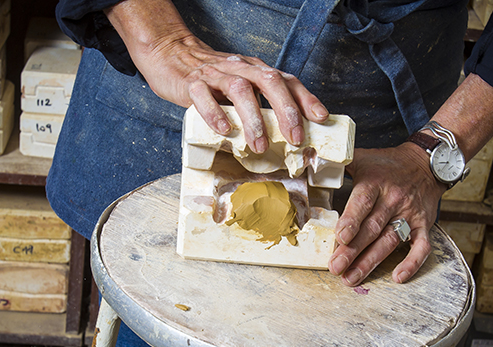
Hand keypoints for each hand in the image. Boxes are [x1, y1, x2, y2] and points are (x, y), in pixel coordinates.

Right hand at [105, 0, 328, 152]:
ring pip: (239, 89)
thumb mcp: (243, 86)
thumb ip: (262, 104)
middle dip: (285, 111)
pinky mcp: (191, 83)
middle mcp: (240, 69)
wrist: (172, 55)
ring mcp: (215, 75)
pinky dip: (214, 113)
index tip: (320, 119)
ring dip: (253, 119)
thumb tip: (291, 134)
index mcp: (256, 70)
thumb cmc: (213, 80)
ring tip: (258, 145)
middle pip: (269, 82)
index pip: (287, 80)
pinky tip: (222, 130)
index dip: (305, 99)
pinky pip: (203, 96)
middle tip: (294, 139)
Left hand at [328, 143, 446, 286]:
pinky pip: (421, 246)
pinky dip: (411, 263)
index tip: (341, 237)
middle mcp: (393, 200)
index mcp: (374, 183)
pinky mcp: (423, 225)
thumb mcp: (362, 157)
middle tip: (336, 268)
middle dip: (353, 250)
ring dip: (371, 262)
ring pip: (389, 241)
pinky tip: (398, 277)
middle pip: (372, 228)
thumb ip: (338, 163)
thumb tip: (310, 163)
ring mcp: (409, 214)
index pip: (363, 203)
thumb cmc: (387, 164)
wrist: (425, 162)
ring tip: (352, 278)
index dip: (352, 221)